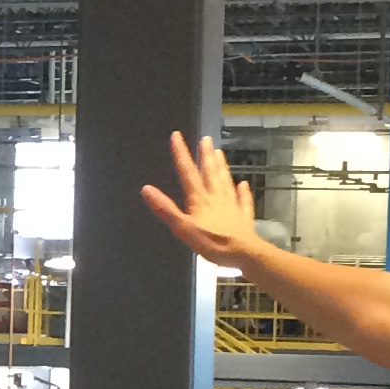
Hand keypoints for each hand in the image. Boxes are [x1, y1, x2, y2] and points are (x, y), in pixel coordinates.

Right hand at [140, 132, 272, 270]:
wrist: (243, 252)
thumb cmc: (212, 242)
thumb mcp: (183, 228)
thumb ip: (165, 209)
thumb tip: (146, 189)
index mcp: (200, 199)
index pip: (187, 172)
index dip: (181, 154)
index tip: (176, 136)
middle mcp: (216, 197)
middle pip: (210, 172)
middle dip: (206, 155)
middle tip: (206, 139)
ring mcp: (231, 205)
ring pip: (225, 181)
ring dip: (222, 166)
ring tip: (220, 152)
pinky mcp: (243, 217)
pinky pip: (243, 201)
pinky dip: (243, 192)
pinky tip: (243, 184)